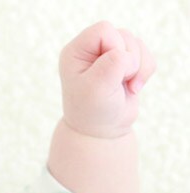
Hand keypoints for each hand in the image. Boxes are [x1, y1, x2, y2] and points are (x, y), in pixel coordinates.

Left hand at [59, 21, 155, 138]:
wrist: (101, 132)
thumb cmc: (93, 111)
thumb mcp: (97, 88)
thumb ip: (112, 63)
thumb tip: (126, 55)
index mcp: (75, 52)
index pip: (103, 29)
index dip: (114, 48)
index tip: (106, 73)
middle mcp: (90, 50)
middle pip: (124, 35)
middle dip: (128, 61)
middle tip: (116, 83)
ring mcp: (108, 54)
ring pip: (137, 44)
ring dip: (138, 68)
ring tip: (126, 87)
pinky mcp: (125, 62)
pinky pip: (146, 54)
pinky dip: (145, 72)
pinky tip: (132, 88)